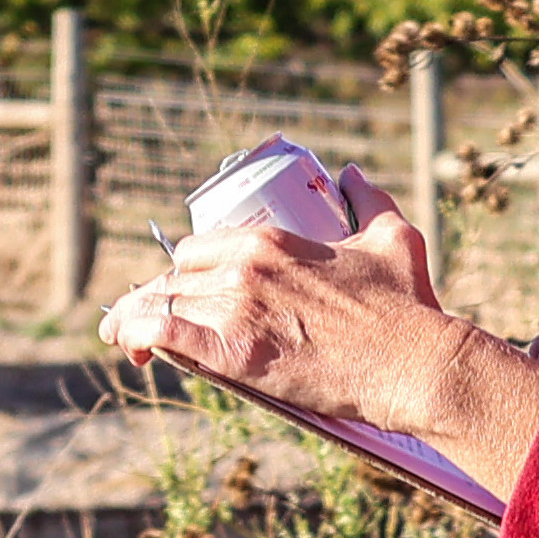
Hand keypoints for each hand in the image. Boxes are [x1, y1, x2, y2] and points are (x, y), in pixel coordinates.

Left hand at [103, 167, 538, 491]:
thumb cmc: (406, 305)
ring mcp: (237, 311)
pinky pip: (166, 336)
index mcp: (269, 241)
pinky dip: (141, 339)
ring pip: (162, 307)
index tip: (179, 288)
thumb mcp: (392, 236)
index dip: (181, 270)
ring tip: (124, 342)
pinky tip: (132, 350)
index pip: (196, 248)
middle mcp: (245, 269)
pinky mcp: (235, 355)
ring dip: (136, 324)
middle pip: (174, 279)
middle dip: (158, 298)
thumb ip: (368, 200)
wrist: (414, 363)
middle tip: (150, 319)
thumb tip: (351, 174)